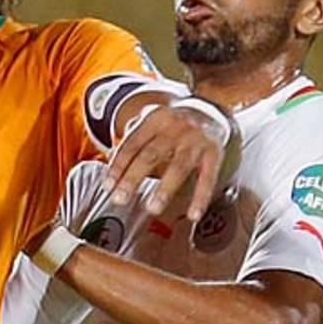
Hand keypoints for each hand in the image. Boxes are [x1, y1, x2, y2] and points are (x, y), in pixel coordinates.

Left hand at [103, 102, 228, 222]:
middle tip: (121, 199)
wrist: (208, 110)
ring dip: (164, 189)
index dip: (118, 166)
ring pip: (179, 167)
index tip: (108, 187)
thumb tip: (112, 173)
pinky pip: (208, 177)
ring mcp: (196, 140)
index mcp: (155, 119)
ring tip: (153, 208)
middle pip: (151, 155)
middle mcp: (175, 127)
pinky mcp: (214, 152)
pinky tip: (193, 214)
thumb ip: (132, 143)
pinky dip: (201, 197)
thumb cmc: (172, 126)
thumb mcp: (151, 124)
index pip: (132, 144)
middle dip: (133, 178)